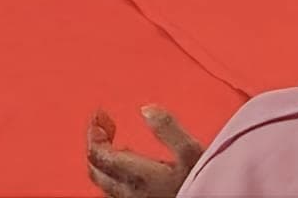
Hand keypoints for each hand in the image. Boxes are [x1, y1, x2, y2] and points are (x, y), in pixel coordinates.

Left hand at [85, 106, 202, 197]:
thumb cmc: (203, 185)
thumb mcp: (192, 153)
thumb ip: (169, 129)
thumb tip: (146, 109)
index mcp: (136, 175)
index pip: (98, 155)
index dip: (94, 132)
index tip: (101, 115)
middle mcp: (130, 193)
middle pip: (96, 169)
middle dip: (97, 144)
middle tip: (106, 124)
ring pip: (106, 183)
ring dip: (106, 161)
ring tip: (118, 143)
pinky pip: (117, 192)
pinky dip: (116, 175)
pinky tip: (131, 167)